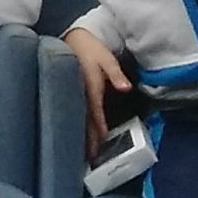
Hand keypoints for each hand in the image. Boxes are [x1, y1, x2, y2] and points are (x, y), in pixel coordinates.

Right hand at [65, 26, 133, 153]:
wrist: (73, 40)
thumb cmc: (91, 49)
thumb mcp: (106, 58)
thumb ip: (115, 74)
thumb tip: (125, 88)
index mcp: (90, 86)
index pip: (95, 109)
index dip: (99, 124)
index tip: (103, 139)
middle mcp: (80, 93)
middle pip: (84, 119)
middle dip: (88, 138)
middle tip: (91, 157)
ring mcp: (74, 95)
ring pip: (78, 119)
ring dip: (82, 136)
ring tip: (84, 153)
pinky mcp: (71, 95)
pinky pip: (75, 114)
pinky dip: (78, 126)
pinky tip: (80, 137)